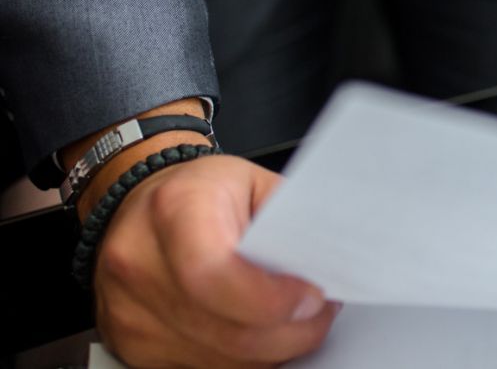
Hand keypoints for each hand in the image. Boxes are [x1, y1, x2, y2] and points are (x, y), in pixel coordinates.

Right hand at [95, 155, 335, 367]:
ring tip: (293, 319)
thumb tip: (328, 268)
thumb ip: (293, 223)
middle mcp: (139, 263)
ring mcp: (129, 310)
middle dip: (291, 331)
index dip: (273, 299)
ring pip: (222, 360)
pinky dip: (241, 357)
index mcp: (174, 210)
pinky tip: (255, 330)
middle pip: (230, 331)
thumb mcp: (256, 183)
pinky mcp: (131, 343)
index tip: (312, 297)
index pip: (217, 274)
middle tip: (319, 313)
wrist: (143, 206)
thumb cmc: (201, 192)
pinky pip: (203, 368)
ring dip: (272, 348)